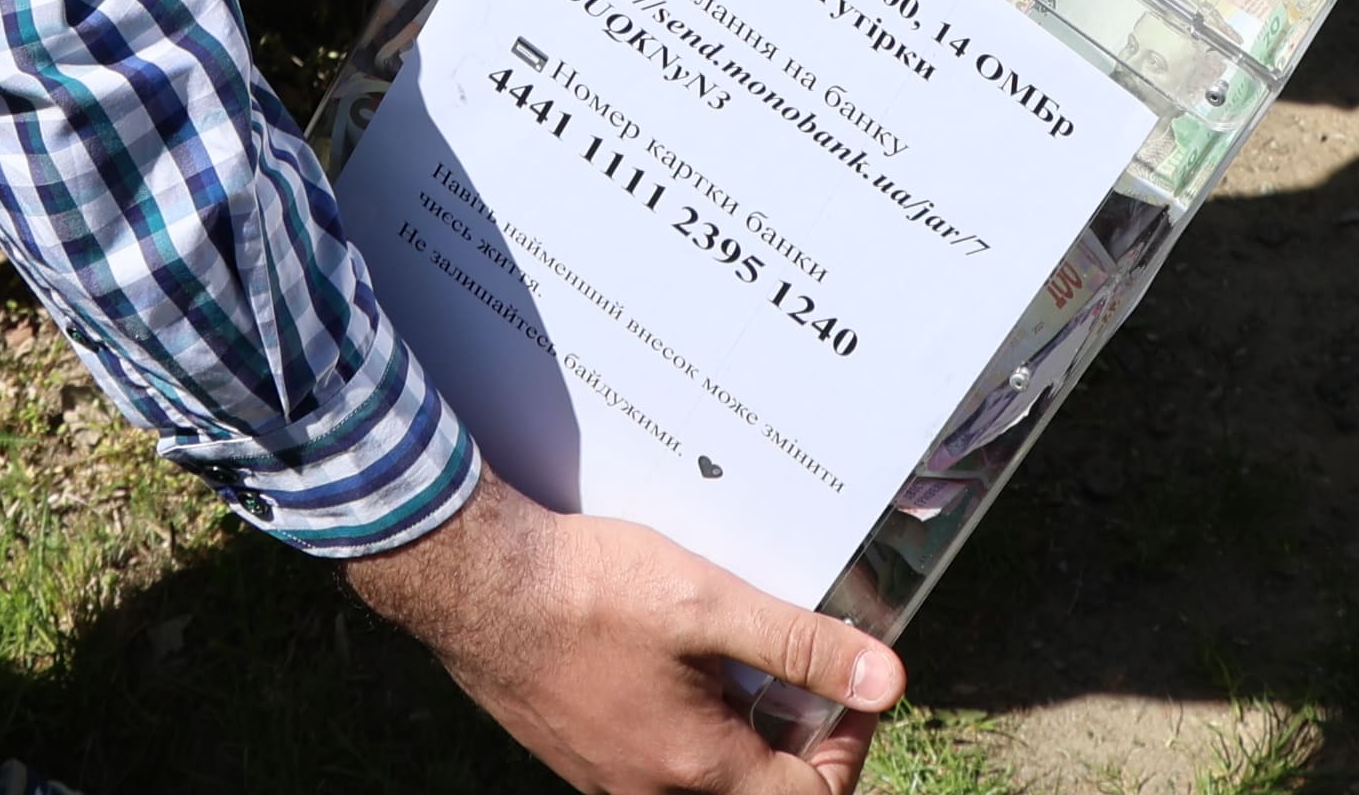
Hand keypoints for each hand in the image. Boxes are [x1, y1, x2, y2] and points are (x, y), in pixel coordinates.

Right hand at [345, 475, 900, 793]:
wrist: (473, 584)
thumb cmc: (586, 591)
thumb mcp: (707, 604)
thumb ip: (798, 644)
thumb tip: (886, 679)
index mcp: (696, 768)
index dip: (851, 746)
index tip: (854, 686)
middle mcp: (651, 791)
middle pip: (758, 792)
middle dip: (798, 735)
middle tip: (807, 664)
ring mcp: (608, 777)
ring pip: (705, 775)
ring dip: (742, 723)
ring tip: (743, 648)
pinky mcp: (577, 749)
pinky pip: (656, 754)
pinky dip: (690, 716)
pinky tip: (677, 650)